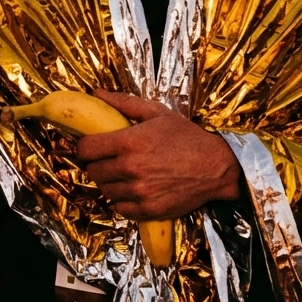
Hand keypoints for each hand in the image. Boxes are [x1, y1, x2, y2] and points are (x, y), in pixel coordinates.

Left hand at [76, 91, 240, 219]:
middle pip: (92, 172)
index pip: (85, 149)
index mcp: (128, 142)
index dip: (85, 148)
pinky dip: (123, 200)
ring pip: (105, 190)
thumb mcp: (157, 113)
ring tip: (126, 174)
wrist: (217, 166)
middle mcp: (130, 168)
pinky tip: (136, 189)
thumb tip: (96, 92)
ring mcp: (139, 191)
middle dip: (98, 165)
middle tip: (111, 160)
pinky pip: (119, 208)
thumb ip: (123, 103)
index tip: (91, 147)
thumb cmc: (186, 137)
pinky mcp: (147, 210)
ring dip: (111, 183)